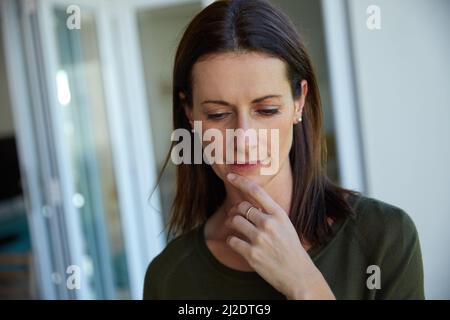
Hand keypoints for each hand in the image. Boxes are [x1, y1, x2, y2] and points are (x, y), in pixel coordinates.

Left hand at [225, 173, 334, 299]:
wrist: (298, 274)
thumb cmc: (290, 248)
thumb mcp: (285, 225)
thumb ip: (268, 213)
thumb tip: (246, 204)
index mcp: (279, 214)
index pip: (256, 191)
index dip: (241, 181)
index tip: (230, 175)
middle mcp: (269, 224)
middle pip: (241, 207)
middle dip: (235, 210)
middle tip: (235, 216)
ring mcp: (260, 239)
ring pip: (234, 221)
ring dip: (231, 224)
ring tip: (235, 228)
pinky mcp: (251, 254)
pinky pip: (232, 240)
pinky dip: (232, 240)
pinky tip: (238, 243)